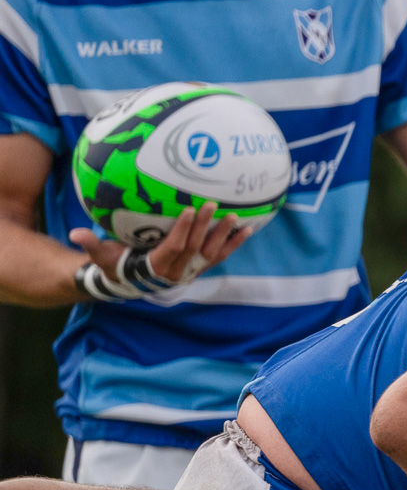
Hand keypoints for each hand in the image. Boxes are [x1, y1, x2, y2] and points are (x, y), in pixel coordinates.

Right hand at [70, 203, 250, 295]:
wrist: (130, 283)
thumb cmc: (114, 265)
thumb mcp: (101, 258)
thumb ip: (91, 245)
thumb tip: (75, 234)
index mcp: (156, 266)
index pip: (174, 246)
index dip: (184, 230)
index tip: (191, 209)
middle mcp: (178, 271)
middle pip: (195, 247)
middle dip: (206, 227)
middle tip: (214, 205)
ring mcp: (191, 271)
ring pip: (211, 253)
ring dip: (225, 236)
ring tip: (237, 218)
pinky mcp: (200, 268)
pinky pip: (220, 257)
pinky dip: (233, 244)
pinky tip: (247, 230)